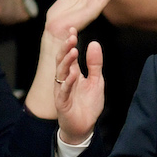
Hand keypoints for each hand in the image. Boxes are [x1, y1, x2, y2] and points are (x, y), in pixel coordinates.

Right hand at [54, 29, 104, 144]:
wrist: (84, 127)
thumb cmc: (88, 104)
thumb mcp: (96, 81)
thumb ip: (95, 64)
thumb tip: (94, 43)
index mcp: (72, 73)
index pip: (69, 55)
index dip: (70, 42)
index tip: (73, 29)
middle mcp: (64, 80)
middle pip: (62, 60)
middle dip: (66, 48)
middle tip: (71, 36)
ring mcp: (62, 91)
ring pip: (60, 73)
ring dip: (66, 62)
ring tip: (73, 50)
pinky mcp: (62, 103)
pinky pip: (63, 91)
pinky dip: (67, 82)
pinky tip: (72, 74)